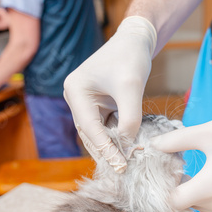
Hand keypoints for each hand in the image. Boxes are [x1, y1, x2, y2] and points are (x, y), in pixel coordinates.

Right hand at [63, 16, 156, 172]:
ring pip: (98, 133)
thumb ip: (129, 118)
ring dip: (111, 146)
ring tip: (125, 164)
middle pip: (90, 133)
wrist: (135, 40)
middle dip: (106, 151)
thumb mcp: (131, 88)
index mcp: (76, 91)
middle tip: (122, 171)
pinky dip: (116, 137)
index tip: (120, 165)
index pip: (90, 127)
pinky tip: (127, 149)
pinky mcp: (98, 105)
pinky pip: (105, 126)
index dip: (106, 149)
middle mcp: (76, 98)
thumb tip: (128, 145)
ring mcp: (86, 102)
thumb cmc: (130, 58)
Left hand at [151, 120, 211, 211]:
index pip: (172, 201)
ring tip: (203, 171)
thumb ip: (177, 140)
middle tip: (184, 168)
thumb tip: (153, 146)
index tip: (170, 170)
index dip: (166, 186)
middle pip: (184, 205)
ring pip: (198, 207)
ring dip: (194, 193)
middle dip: (179, 188)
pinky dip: (209, 198)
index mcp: (210, 186)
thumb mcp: (210, 132)